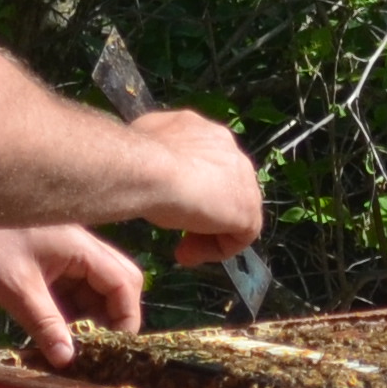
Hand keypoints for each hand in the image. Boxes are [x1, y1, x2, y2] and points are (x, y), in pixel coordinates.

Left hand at [0, 221, 145, 364]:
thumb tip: (69, 360)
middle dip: (110, 317)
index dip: (126, 317)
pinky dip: (65, 312)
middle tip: (93, 348)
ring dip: (86, 317)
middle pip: (115, 282)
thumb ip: (47, 324)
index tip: (111, 349)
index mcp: (80, 245)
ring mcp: (59, 253)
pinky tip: (52, 334)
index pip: (124, 281)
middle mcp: (77, 246)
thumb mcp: (16, 291)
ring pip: (90, 288)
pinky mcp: (41, 263)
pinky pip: (66, 290)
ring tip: (70, 347)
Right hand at [121, 107, 265, 259]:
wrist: (150, 170)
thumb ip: (154, 151)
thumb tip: (146, 158)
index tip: (165, 204)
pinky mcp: (248, 210)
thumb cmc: (138, 158)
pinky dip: (215, 249)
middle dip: (200, 212)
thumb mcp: (142, 146)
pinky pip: (239, 236)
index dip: (187, 188)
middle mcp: (231, 150)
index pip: (206, 163)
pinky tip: (188, 254)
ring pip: (232, 213)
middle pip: (222, 188)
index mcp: (206, 133)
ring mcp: (244, 180)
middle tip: (175, 229)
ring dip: (206, 234)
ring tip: (181, 251)